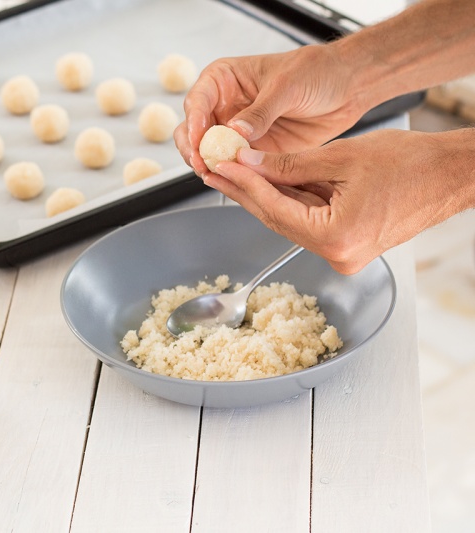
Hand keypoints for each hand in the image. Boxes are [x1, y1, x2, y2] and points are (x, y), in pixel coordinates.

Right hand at [174, 45, 365, 178]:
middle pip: (192, 132)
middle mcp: (224, 108)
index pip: (197, 101)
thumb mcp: (287, 85)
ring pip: (208, 154)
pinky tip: (234, 182)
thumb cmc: (316, 71)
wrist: (346, 88)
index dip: (194, 123)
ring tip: (217, 175)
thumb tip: (236, 131)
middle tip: (204, 164)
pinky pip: (234, 168)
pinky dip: (231, 176)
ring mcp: (236, 133)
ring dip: (210, 166)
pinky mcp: (252, 153)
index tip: (199, 140)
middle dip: (194, 150)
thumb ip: (260, 111)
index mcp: (224, 81)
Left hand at [210, 128, 474, 273]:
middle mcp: (338, 254)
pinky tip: (265, 181)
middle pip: (278, 219)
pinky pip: (309, 220)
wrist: (452, 175)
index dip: (245, 185)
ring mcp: (344, 252)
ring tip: (234, 171)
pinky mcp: (348, 244)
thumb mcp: (342, 158)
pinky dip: (289, 200)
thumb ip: (291, 165)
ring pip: (291, 219)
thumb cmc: (411, 163)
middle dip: (246, 191)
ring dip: (264, 195)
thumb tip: (251, 163)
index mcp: (336, 237)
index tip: (222, 166)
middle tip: (216, 169)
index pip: (275, 209)